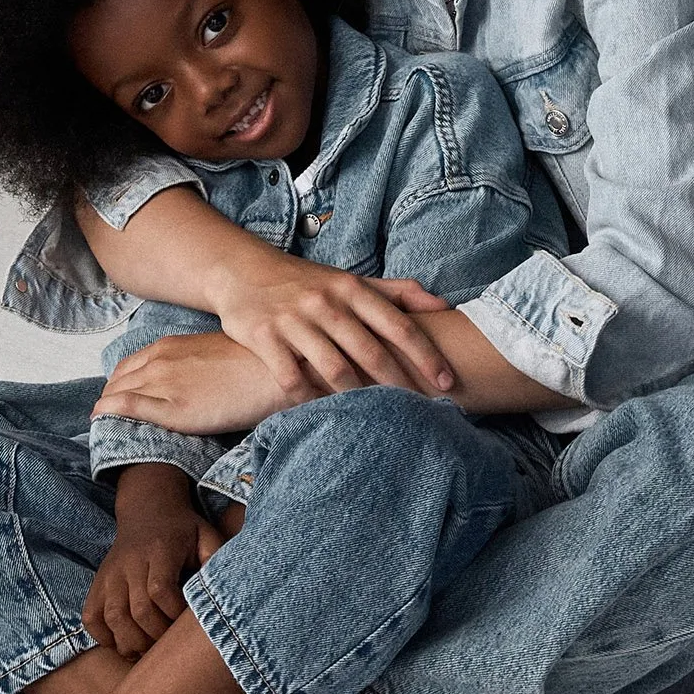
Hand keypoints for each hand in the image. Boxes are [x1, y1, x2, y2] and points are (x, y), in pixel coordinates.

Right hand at [84, 466, 225, 656]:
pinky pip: (92, 619)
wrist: (148, 509)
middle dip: (157, 635)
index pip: (161, 590)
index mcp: (160, 550)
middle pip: (138, 610)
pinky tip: (126, 641)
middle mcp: (130, 563)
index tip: (187, 623)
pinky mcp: (96, 585)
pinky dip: (105, 638)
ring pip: (113, 618)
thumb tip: (227, 589)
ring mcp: (109, 575)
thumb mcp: (206, 536)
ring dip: (132, 642)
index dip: (175, 613)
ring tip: (150, 649)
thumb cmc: (183, 530)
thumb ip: (216, 559)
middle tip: (171, 644)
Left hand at [94, 329, 287, 434]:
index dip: (118, 384)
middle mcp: (160, 362)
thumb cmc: (251, 365)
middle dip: (109, 398)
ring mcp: (164, 384)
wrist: (272, 373)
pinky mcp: (173, 409)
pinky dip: (108, 413)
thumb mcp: (212, 355)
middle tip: (110, 415)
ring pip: (116, 394)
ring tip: (105, 424)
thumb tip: (184, 381)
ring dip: (106, 407)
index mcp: (169, 347)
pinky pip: (127, 407)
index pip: (127, 367)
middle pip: (117, 381)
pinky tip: (100, 420)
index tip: (118, 397)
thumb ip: (189, 364)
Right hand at [211, 258, 457, 401]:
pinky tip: (326, 416)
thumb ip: (398, 292)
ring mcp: (295, 320)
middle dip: (400, 386)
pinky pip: (292, 380)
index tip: (449, 382)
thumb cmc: (309, 282)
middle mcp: (326, 302)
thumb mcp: (352, 279)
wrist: (244, 271)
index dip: (427, 356)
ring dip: (359, 399)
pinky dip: (311, 400)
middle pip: (371, 352)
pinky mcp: (265, 338)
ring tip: (378, 421)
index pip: (399, 325)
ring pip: (334, 369)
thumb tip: (444, 305)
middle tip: (422, 412)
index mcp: (352, 288)